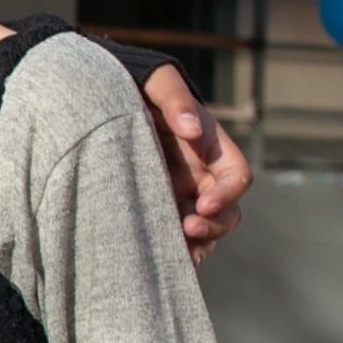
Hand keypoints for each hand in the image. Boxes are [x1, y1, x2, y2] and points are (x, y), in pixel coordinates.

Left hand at [138, 66, 246, 263]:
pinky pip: (172, 236)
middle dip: (213, 226)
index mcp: (212, 148)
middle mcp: (202, 176)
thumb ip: (175, 100)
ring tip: (173, 254)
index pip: (237, 177)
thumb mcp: (158, 82)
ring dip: (195, 245)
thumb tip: (192, 129)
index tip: (203, 203)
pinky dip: (171, 250)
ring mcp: (180, 195)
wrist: (105, 97)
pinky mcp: (156, 207)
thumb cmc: (140, 86)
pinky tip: (155, 260)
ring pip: (202, 230)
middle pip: (226, 212)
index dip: (226, 194)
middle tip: (187, 229)